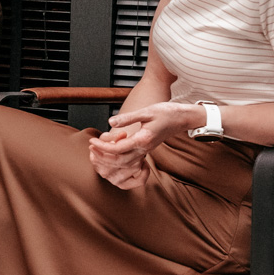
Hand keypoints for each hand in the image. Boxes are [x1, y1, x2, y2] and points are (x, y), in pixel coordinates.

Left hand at [88, 102, 203, 188]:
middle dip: (103, 156)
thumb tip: (110, 122)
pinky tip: (109, 149)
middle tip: (91, 146)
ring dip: (109, 159)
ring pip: (124, 163)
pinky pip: (129, 160)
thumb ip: (128, 118)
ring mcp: (145, 150)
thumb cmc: (166, 112)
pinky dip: (117, 158)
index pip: (118, 149)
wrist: (182, 118)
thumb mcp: (146, 111)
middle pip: (119, 161)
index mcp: (143, 139)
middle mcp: (144, 148)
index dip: (103, 146)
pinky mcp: (145, 149)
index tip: (93, 140)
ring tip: (97, 150)